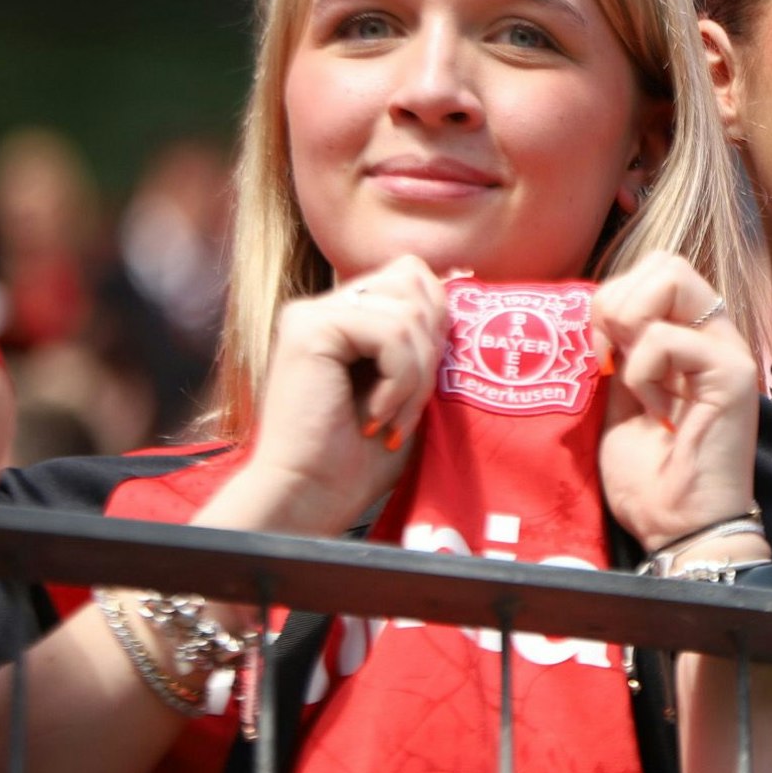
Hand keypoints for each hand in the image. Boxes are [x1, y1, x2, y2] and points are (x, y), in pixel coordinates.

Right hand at [231, 255, 448, 535]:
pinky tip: (375, 417)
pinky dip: (400, 381)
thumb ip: (422, 339)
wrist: (310, 496)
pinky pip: (391, 333)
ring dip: (416, 376)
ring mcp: (312, 314)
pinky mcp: (309, 329)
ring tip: (390, 419)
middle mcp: (323, 307)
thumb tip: (462, 282)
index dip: (436, 318)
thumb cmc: (357, 459)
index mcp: (343, 316)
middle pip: (413, 282)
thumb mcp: (406, 390)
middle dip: (430, 349)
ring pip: (408, 313)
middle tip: (407, 407)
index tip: (425, 383)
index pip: (411, 276)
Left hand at [593, 253, 759, 551]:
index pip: (652, 271)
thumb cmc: (650, 477)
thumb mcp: (618, 401)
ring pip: (672, 276)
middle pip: (665, 261)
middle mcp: (712, 335)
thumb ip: (617, 354)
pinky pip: (669, 337)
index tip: (599, 353)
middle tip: (612, 356)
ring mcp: (725, 350)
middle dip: (618, 300)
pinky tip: (657, 409)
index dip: (612, 298)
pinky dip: (644, 371)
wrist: (677, 528)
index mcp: (687, 338)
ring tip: (639, 385)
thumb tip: (599, 315)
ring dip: (631, 329)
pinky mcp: (731, 373)